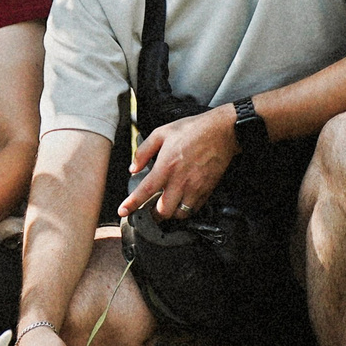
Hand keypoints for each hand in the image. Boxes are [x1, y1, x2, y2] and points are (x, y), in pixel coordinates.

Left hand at [117, 105, 238, 218]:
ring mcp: (195, 187)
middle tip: (149, 211)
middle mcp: (180, 181)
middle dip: (153, 215)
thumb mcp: (161, 133)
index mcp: (166, 166)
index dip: (132, 204)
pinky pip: (195, 208)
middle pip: (163, 211)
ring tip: (166, 207)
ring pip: (180, 214)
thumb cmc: (193, 130)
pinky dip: (186, 209)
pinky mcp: (207, 190)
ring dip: (170, 214)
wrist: (222, 131)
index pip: (145, 191)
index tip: (123, 211)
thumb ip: (144, 151)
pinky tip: (181, 202)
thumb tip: (133, 168)